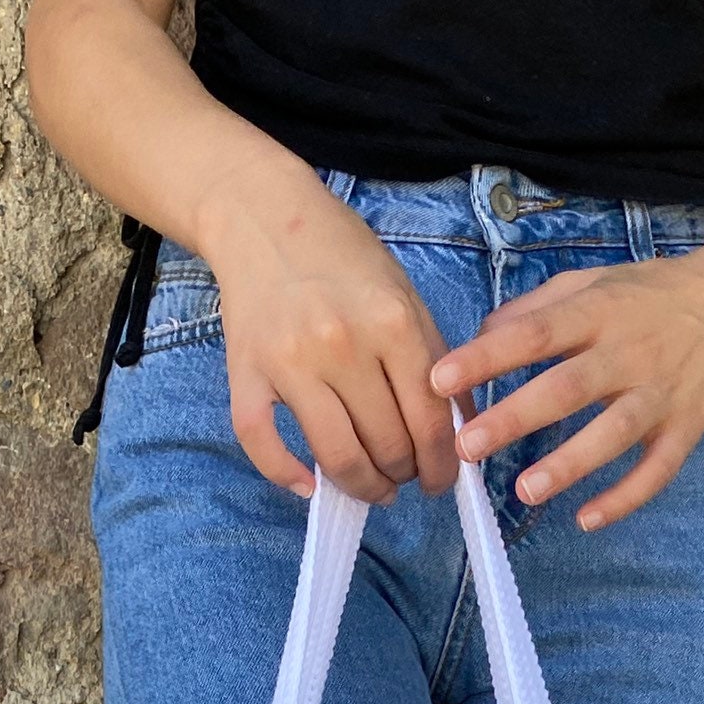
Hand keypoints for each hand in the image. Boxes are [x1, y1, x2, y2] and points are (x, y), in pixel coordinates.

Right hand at [200, 159, 459, 504]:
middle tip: (403, 477)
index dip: (442, 465)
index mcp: (392, 323)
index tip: (440, 481)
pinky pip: (262, 443)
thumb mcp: (403, 295)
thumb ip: (432, 358)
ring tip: (371, 486)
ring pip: (336, 456)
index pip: (430, 421)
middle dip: (404, 475)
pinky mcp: (246, 371)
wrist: (263, 217)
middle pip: (388, 445)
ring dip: (361, 486)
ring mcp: (291, 361)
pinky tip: (308, 486)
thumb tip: (457, 429)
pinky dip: (284, 476)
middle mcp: (343, 344)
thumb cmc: (343, 257)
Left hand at [431, 241, 703, 530]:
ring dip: (570, 464)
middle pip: (568, 388)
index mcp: (599, 312)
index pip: (536, 335)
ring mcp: (660, 394)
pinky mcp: (686, 429)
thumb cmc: (652, 295)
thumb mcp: (594, 283)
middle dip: (516, 418)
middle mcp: (629, 353)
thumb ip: (536, 308)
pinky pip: (657, 470)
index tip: (440, 380)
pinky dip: (625, 498)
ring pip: (613, 434)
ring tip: (525, 491)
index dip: (488, 358)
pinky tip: (587, 520)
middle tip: (468, 446)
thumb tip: (480, 334)